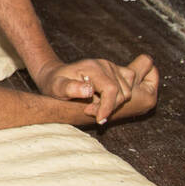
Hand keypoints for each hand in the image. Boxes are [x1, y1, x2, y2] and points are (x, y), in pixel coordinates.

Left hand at [34, 54, 157, 123]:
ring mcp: (112, 67)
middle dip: (109, 107)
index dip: (108, 107)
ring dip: (114, 103)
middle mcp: (105, 65)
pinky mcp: (116, 71)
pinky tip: (104, 100)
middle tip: (90, 112)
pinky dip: (120, 97)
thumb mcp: (57, 87)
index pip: (111, 89)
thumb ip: (70, 88)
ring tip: (94, 106)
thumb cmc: (55, 83)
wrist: (56, 75)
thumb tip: (89, 90)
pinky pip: (129, 85)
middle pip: (122, 92)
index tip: (99, 120)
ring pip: (127, 91)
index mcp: (92, 67)